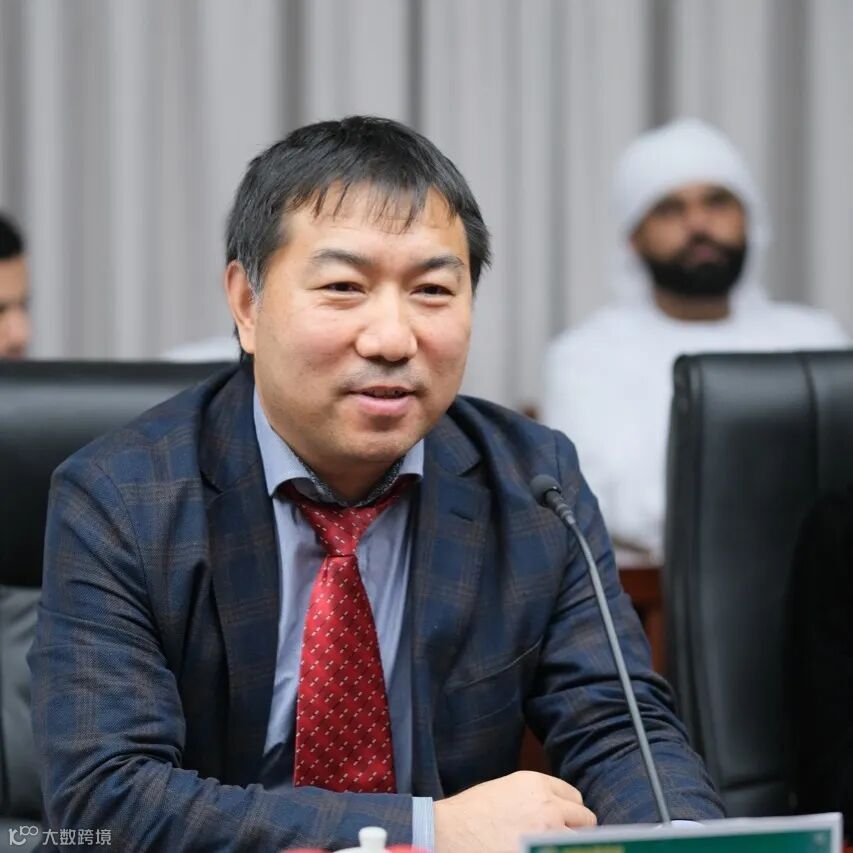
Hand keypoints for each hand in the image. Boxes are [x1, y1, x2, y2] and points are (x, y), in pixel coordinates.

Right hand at [433, 770, 595, 852]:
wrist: (450, 832)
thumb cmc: (471, 813)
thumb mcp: (507, 790)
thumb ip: (535, 797)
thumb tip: (556, 813)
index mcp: (538, 784)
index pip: (575, 798)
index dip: (570, 812)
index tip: (566, 823)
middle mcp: (549, 807)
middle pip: (585, 820)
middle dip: (577, 831)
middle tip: (562, 840)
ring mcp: (548, 835)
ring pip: (581, 844)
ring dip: (571, 846)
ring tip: (554, 847)